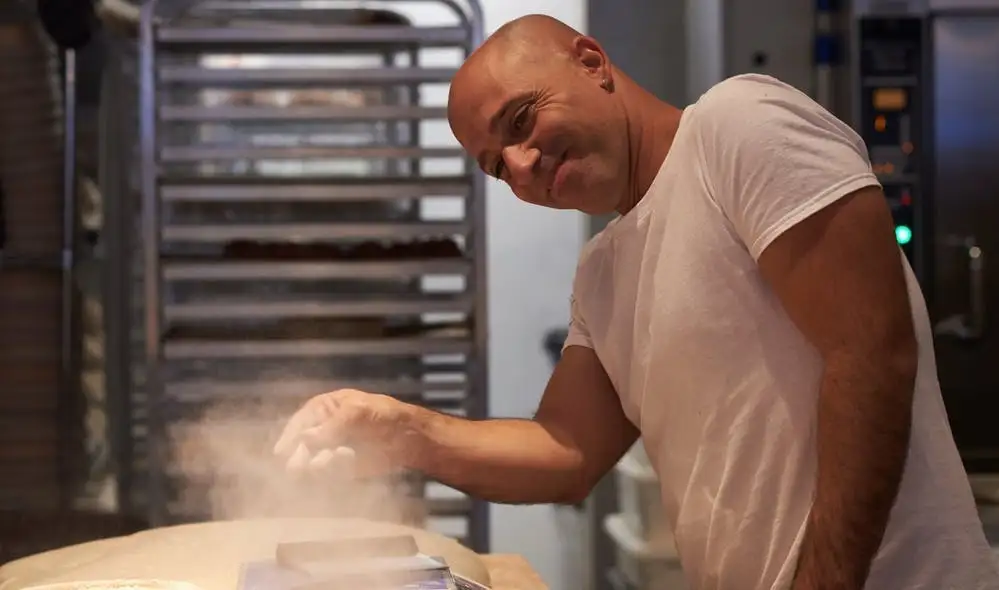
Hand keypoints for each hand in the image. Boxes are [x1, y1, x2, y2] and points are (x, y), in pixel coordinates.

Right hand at [272, 389, 413, 477]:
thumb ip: (332, 426)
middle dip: (299, 456)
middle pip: (301, 446)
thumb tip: (306, 438)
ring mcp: (330, 449)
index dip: (290, 436)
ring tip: (338, 457)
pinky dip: (334, 471)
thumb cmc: (384, 415)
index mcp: (323, 408)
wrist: (408, 438)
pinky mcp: (340, 468)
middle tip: (297, 468)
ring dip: (318, 464)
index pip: (300, 422)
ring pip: (311, 462)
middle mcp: (322, 430)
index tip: (280, 452)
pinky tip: (349, 462)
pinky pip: (327, 474)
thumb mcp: (358, 412)